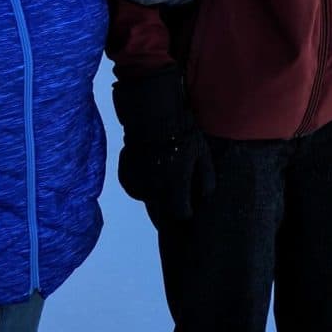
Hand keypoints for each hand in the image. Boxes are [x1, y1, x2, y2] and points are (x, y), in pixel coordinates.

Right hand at [112, 70, 214, 221]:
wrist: (152, 117)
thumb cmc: (183, 135)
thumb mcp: (202, 154)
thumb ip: (206, 178)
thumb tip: (206, 194)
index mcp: (175, 189)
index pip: (182, 214)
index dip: (187, 210)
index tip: (189, 203)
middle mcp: (155, 192)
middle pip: (164, 208)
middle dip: (171, 201)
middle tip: (176, 183)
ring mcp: (138, 185)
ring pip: (148, 198)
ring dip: (155, 191)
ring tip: (161, 172)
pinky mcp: (125, 176)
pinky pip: (135, 187)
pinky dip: (141, 182)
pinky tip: (148, 167)